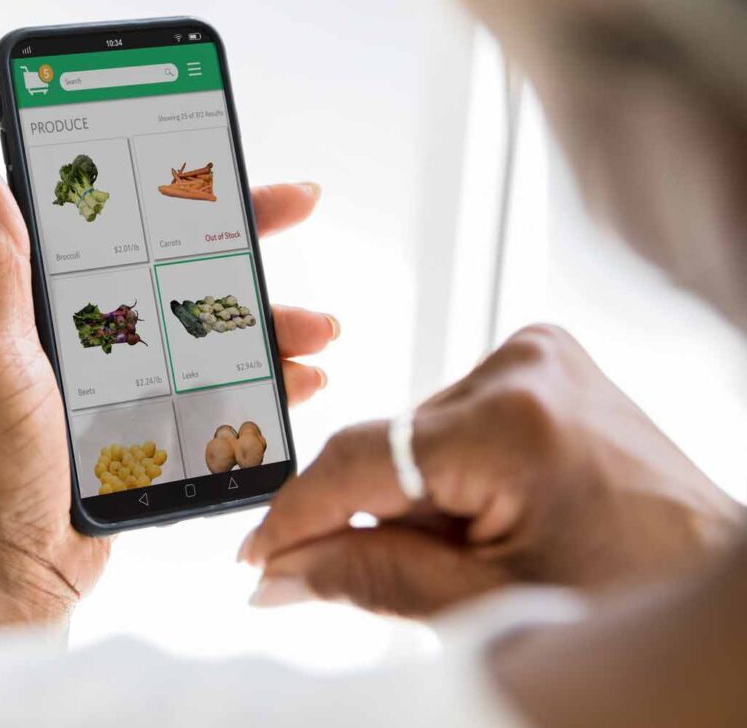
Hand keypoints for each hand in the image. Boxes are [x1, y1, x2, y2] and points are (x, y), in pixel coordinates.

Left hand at [0, 158, 338, 695]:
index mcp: (49, 298)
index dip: (167, 187)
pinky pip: (219, 386)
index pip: (118, 221)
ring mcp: (128, 373)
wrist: (15, 573)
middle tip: (297, 205)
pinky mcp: (154, 418)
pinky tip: (300, 381)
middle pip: (179, 263)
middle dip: (242, 235)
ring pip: (212, 327)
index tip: (216, 159)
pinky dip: (263, 380)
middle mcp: (93, 325)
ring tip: (319, 328)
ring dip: (270, 318)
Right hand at [240, 324, 741, 613]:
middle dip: (378, 515)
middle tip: (411, 575)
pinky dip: (449, 468)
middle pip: (390, 445)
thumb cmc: (625, 602)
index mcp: (513, 423)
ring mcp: (536, 352)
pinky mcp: (542, 356)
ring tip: (480, 545)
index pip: (362, 459)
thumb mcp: (486, 605)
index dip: (298, 512)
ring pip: (417, 431)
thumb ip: (370, 579)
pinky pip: (454, 415)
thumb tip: (281, 573)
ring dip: (419, 494)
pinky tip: (494, 506)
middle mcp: (522, 363)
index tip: (256, 557)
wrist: (714, 580)